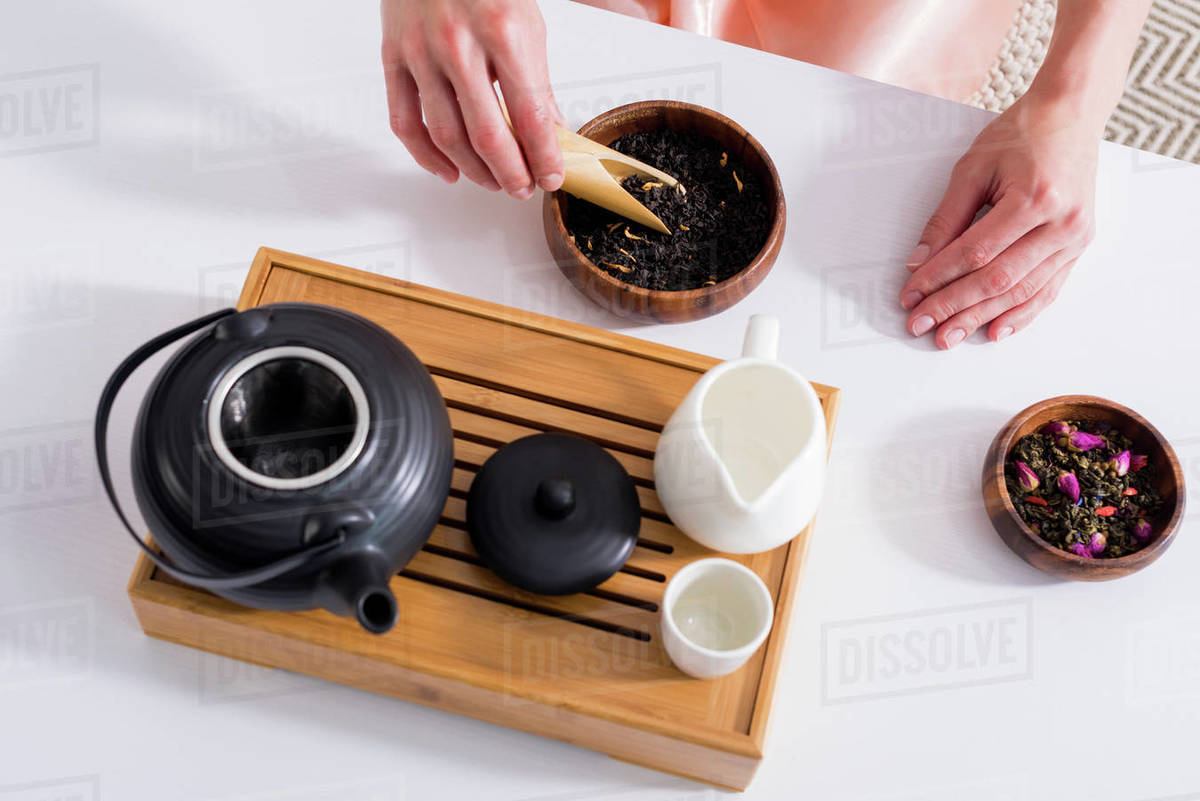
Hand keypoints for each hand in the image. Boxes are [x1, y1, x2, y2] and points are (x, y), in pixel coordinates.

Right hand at [381, 0, 564, 197]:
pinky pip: (405, 122)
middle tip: (524, 187)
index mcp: (503, 31)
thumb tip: (548, 133)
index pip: (529, 114)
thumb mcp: (527, 24)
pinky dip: (426, 157)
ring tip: (494, 181)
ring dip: (474, 170)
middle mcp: (458, 44)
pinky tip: (449, 171)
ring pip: (446, 136)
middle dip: (511, 173)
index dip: (543, 156)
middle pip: (487, 134)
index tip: (552, 177)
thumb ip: (536, 82)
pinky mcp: (393, 58)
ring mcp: (421, 53)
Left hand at [899, 93, 1097, 347]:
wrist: (1071, 114)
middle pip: (998, 279)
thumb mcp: (973, 168)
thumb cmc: (1021, 133)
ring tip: (949, 335)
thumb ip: (946, 218)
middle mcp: (1061, 222)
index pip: (974, 253)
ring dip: (982, 317)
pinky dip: (1020, 314)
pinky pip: (1048, 289)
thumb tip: (919, 262)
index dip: (938, 278)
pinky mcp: (1080, 244)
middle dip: (954, 306)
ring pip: (1022, 291)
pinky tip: (994, 331)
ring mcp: (1075, 237)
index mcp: (1033, 198)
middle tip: (921, 325)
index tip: (910, 296)